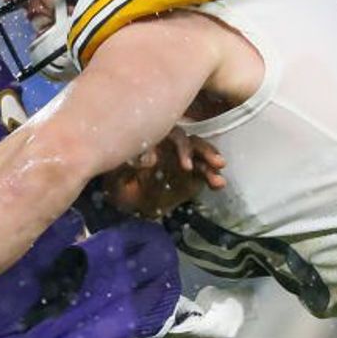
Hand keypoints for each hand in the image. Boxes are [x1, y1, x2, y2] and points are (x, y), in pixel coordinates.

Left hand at [105, 131, 226, 218]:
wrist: (128, 203)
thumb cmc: (120, 185)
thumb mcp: (117, 177)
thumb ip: (128, 166)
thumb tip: (148, 159)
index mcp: (153, 139)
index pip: (171, 134)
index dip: (181, 147)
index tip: (186, 166)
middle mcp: (171, 146)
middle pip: (191, 141)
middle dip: (204, 150)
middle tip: (215, 162)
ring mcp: (183, 160)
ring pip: (201, 155)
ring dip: (211, 159)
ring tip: (219, 171)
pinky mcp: (192, 176)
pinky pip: (205, 173)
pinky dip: (213, 177)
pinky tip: (219, 183)